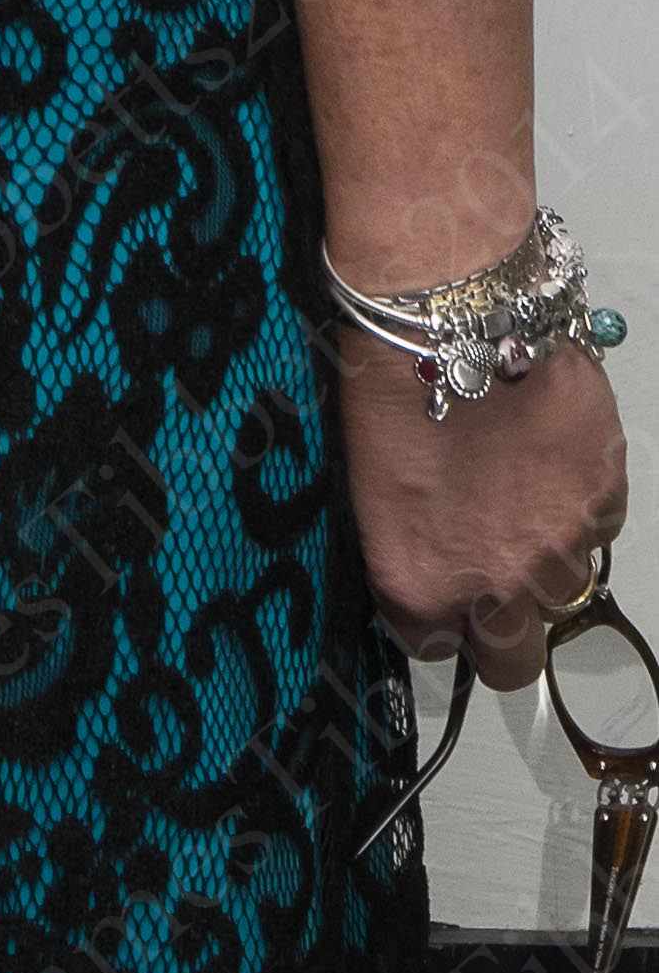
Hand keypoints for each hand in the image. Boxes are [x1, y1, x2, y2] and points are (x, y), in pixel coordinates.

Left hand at [334, 328, 627, 690]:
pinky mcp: (602, 492)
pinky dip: (579, 506)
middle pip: (514, 659)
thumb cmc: (387, 383)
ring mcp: (558, 543)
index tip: (438, 602)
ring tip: (515, 495)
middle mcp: (496, 582)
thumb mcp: (369, 485)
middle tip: (488, 576)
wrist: (448, 312)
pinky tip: (548, 461)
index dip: (437, 626)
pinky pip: (599, 527)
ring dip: (542, 557)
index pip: (434, 651)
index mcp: (420, 581)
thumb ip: (410, 556)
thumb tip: (435, 580)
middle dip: (500, 631)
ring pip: (564, 589)